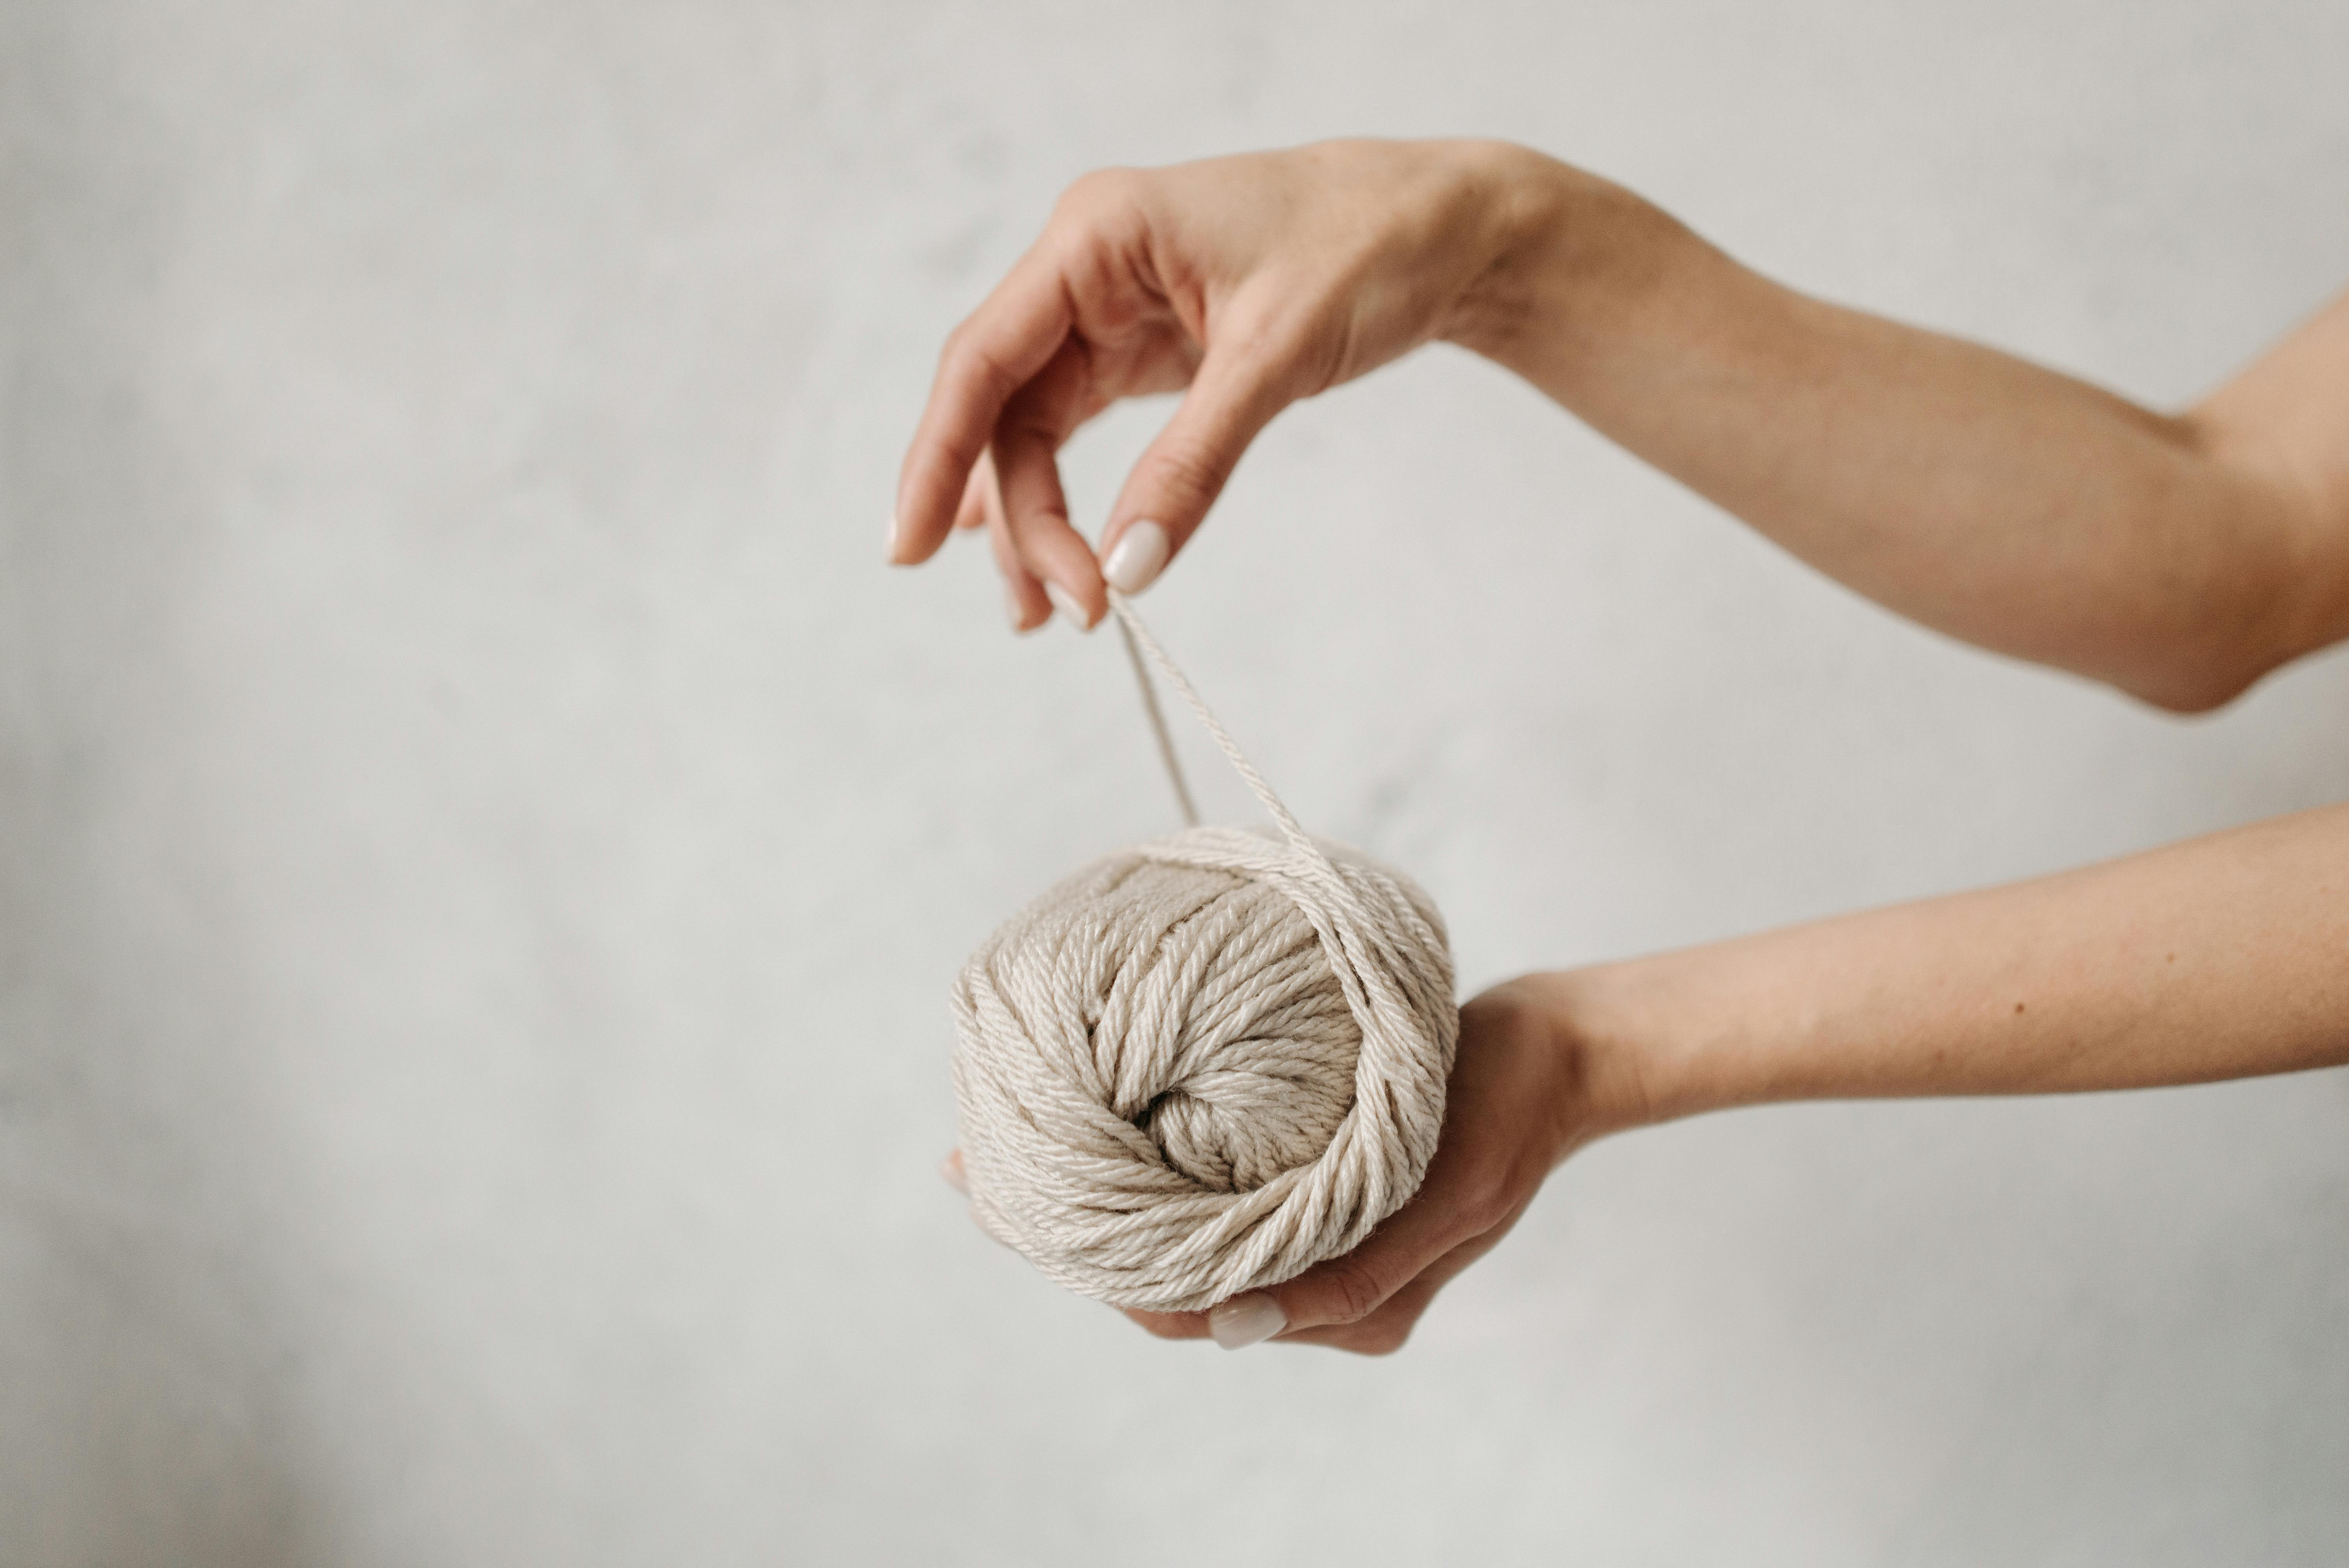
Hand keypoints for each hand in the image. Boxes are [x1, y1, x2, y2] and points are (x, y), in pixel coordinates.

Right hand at [889, 138, 1548, 629]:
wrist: (1445, 226)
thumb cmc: (1369, 247)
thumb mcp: (1279, 355)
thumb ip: (1194, 461)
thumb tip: (1126, 567)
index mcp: (1097, 236)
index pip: (982, 359)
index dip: (935, 456)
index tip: (907, 548)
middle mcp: (1086, 269)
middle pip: (1005, 411)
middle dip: (1020, 518)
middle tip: (1061, 613)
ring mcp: (1109, 310)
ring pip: (1034, 432)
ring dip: (1036, 522)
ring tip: (1053, 614)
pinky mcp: (1144, 349)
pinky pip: (1075, 431)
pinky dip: (1065, 496)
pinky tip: (1047, 553)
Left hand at [944, 971, 1646, 1354]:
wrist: (1551, 1055)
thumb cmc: (1499, 1121)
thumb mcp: (1440, 1206)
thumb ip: (1347, 1276)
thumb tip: (1231, 1324)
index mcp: (1342, 1308)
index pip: (1191, 1305)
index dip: (1100, 1268)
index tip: (1014, 1212)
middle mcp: (1315, 1284)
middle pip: (1171, 1274)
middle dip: (1077, 1231)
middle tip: (976, 1169)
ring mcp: (1311, 1235)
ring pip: (1183, 1235)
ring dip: (1106, 1199)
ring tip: (1015, 1151)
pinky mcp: (1310, 1185)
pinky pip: (1213, 1196)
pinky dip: (1153, 1174)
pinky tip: (1099, 1134)